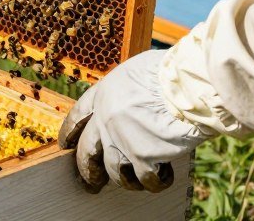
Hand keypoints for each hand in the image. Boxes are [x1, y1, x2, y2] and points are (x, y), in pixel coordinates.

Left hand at [59, 50, 207, 192]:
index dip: (70, 132)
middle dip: (88, 169)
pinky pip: (144, 180)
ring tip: (137, 180)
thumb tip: (128, 99)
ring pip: (114, 171)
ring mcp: (121, 140)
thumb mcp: (134, 71)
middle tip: (92, 182)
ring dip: (126, 179)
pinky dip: (155, 181)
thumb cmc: (169, 73)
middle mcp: (105, 119)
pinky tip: (163, 176)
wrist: (186, 85)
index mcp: (102, 94)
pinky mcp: (142, 157)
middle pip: (87, 152)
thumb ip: (123, 91)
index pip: (77, 116)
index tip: (67, 144)